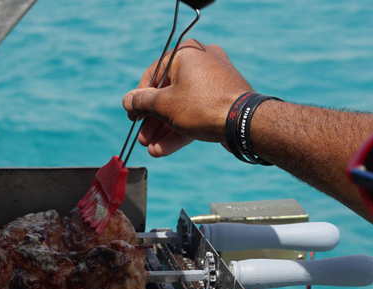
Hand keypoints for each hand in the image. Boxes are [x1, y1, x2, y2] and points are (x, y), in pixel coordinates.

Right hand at [122, 39, 252, 156]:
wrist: (244, 123)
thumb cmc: (204, 106)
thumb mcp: (166, 105)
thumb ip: (143, 102)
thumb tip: (127, 101)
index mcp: (186, 53)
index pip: (153, 75)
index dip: (139, 99)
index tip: (132, 117)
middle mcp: (201, 62)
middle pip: (168, 94)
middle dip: (153, 122)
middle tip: (143, 139)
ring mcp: (214, 81)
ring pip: (182, 107)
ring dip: (165, 130)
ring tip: (152, 150)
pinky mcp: (223, 99)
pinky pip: (197, 112)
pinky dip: (182, 129)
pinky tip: (164, 149)